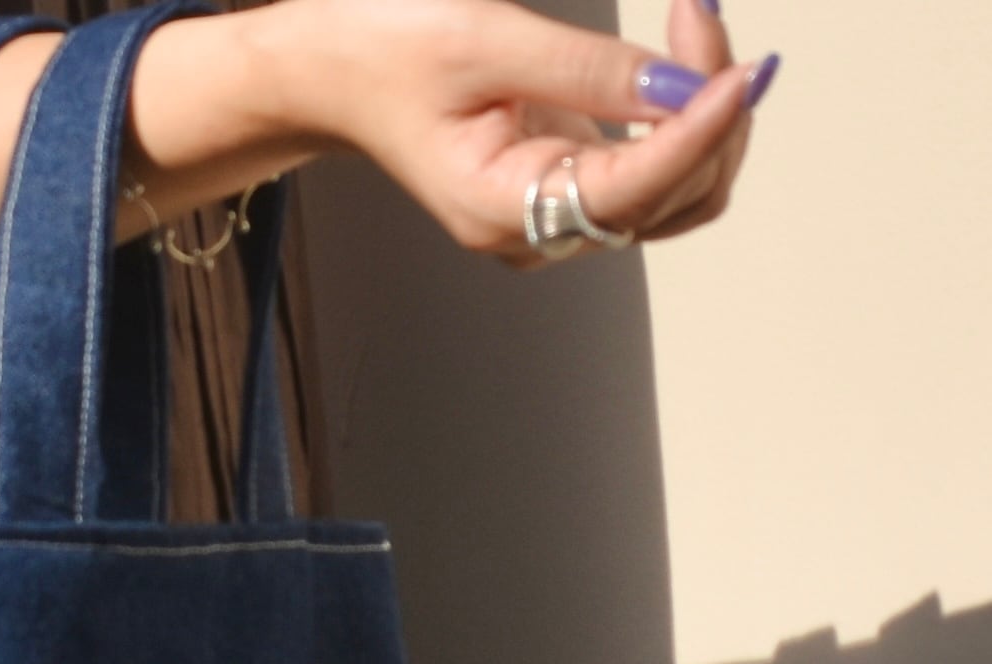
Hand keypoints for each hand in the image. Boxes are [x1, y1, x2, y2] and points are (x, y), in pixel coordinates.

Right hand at [279, 0, 776, 266]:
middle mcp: (533, 230)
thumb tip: (686, 89)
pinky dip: (683, 117)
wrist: (332, 70)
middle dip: (708, 113)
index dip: (695, 134)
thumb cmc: (385, 50)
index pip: (628, 191)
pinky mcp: (566, 183)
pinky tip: (683, 56)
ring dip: (707, 117)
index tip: (743, 70)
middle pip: (669, 201)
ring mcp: (552, 212)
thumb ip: (591, 70)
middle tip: (698, 10)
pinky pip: (652, 170)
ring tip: (695, 23)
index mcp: (499, 210)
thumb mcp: (485, 41)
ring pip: (675, 193)